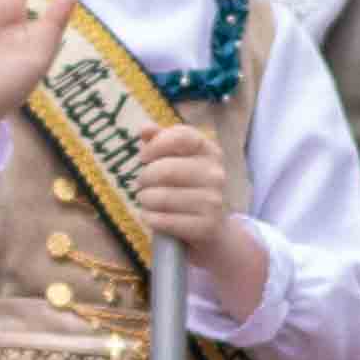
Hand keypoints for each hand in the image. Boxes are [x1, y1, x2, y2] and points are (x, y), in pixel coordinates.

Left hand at [124, 114, 240, 254]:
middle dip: (145, 178)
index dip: (156, 145)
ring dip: (145, 200)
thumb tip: (144, 129)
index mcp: (210, 151)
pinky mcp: (206, 226)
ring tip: (146, 201)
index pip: (182, 136)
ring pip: (162, 197)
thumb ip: (161, 141)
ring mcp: (214, 201)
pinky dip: (150, 218)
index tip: (143, 157)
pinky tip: (150, 217)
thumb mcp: (178, 161)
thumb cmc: (188, 189)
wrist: (213, 230)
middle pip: (166, 169)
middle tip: (142, 185)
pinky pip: (165, 220)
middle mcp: (216, 174)